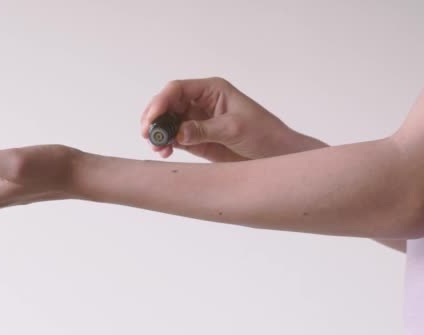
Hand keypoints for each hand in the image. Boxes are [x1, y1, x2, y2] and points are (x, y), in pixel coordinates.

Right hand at [140, 77, 296, 161]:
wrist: (277, 155)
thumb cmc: (263, 133)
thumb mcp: (234, 128)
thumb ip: (204, 130)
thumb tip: (178, 133)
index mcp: (211, 90)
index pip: (178, 89)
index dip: (161, 101)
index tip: (152, 118)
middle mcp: (201, 103)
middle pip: (168, 105)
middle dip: (155, 117)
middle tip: (147, 133)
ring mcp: (197, 122)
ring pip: (168, 123)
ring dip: (158, 133)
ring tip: (156, 146)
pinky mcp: (197, 140)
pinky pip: (175, 139)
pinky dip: (166, 144)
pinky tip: (164, 152)